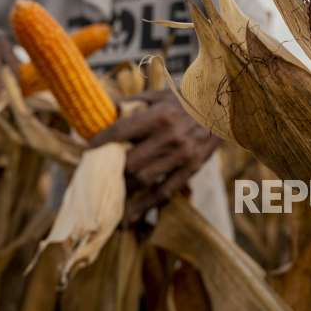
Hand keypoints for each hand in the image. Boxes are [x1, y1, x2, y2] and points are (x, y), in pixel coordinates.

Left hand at [89, 89, 220, 222]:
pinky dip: (147, 205)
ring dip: (125, 187)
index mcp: (159, 116)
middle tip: (100, 174)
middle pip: (131, 161)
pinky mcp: (192, 168)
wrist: (223, 109)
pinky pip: (166, 191)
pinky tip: (132, 215)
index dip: (102, 142)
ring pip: (145, 179)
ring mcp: (182, 155)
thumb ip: (135, 102)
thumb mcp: (160, 95)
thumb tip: (109, 108)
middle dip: (112, 169)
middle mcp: (170, 137)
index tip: (88, 149)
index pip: (122, 131)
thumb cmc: (187, 100)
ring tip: (112, 193)